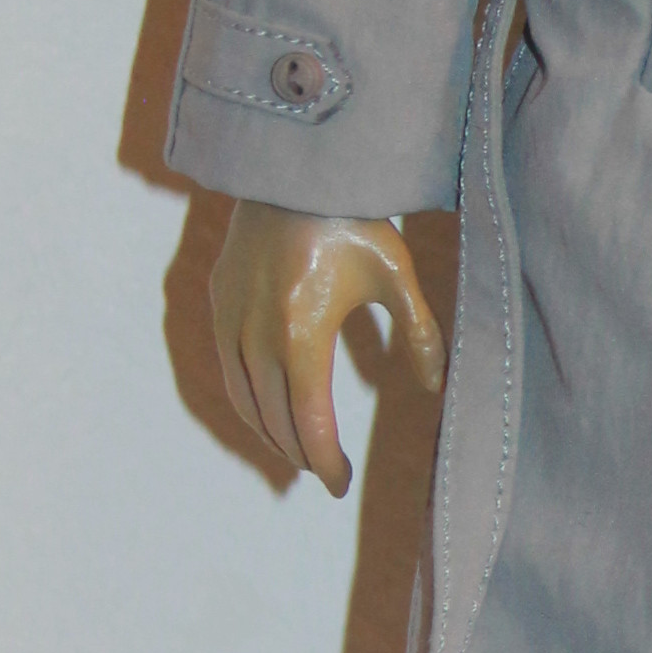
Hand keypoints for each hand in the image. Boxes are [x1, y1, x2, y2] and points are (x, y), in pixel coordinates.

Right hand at [208, 200, 445, 496]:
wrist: (292, 168)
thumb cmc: (353, 219)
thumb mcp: (396, 273)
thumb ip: (419, 332)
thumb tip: (434, 386)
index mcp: (301, 334)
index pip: (308, 422)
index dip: (325, 462)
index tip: (341, 484)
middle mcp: (257, 335)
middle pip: (275, 421)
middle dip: (301, 456)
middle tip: (326, 475)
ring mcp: (230, 319)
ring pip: (245, 401)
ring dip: (270, 435)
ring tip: (299, 453)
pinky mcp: (217, 303)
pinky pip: (227, 371)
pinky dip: (246, 402)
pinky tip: (265, 411)